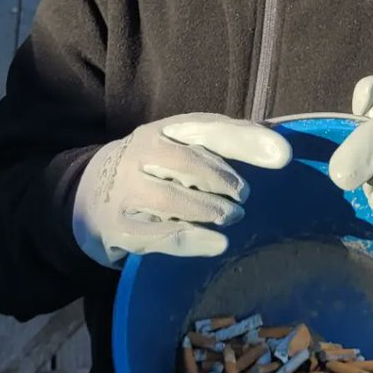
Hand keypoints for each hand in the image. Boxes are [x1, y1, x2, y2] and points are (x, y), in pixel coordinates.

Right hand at [73, 114, 290, 266]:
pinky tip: (217, 243)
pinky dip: (192, 240)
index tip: (283, 155)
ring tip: (231, 216)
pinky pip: (158, 235)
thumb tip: (281, 149)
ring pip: (172, 200)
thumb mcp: (185, 146)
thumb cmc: (157, 168)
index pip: (207, 128)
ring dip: (210, 210)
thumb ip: (229, 143)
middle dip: (224, 181)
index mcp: (163, 131)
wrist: (88, 194)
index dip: (246, 140)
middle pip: (188, 163)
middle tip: (243, 197)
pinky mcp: (118, 227)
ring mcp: (125, 191)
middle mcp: (140, 155)